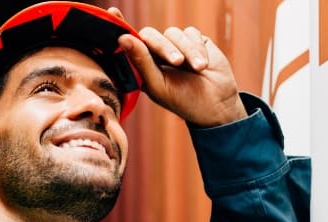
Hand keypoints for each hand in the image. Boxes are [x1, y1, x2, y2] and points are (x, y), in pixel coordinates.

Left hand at [108, 19, 245, 126]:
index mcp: (142, 64)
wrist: (215, 104)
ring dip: (187, 50)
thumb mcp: (158, 85)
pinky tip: (203, 64)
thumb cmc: (182, 100)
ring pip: (173, 33)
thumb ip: (141, 62)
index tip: (112, 11)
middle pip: (150, 35)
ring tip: (198, 68)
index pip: (128, 41)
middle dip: (164, 47)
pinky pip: (191, 33)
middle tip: (177, 63)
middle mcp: (156, 52)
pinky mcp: (194, 40)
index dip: (119, 25)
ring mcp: (175, 44)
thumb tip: (124, 38)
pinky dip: (198, 48)